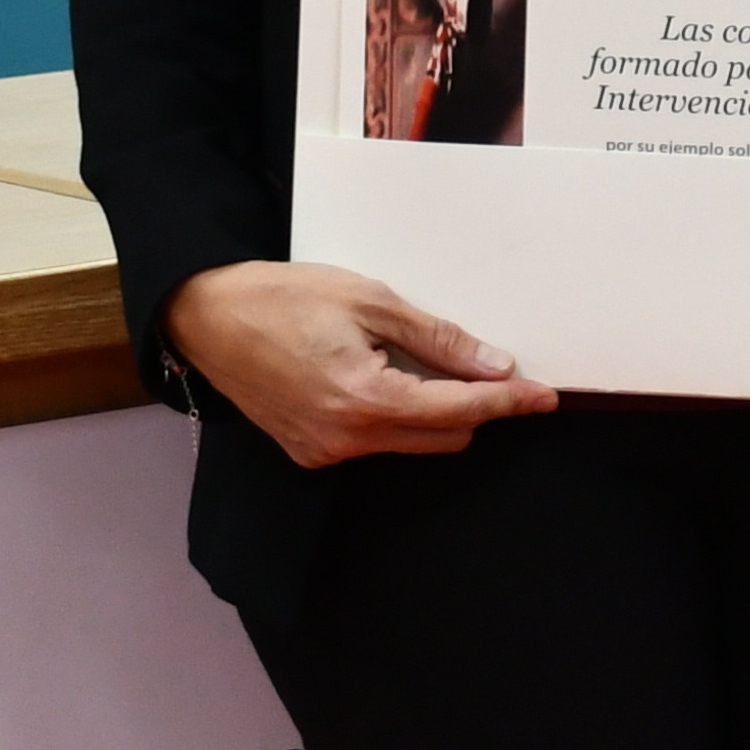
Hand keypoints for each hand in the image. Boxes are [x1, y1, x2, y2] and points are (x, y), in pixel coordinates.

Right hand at [164, 261, 555, 466]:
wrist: (206, 316)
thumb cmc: (281, 297)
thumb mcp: (370, 300)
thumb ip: (438, 340)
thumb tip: (494, 366)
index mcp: (364, 399)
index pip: (459, 411)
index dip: (507, 402)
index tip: (543, 396)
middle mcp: (344, 438)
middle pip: (444, 436)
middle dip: (472, 405)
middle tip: (483, 365)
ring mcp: (324, 451)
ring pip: (411, 442)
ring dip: (432, 411)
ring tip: (415, 361)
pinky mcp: (309, 452)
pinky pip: (375, 442)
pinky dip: (394, 416)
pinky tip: (381, 376)